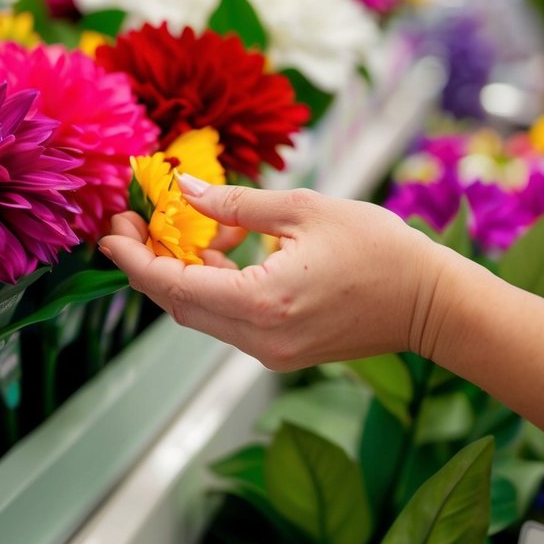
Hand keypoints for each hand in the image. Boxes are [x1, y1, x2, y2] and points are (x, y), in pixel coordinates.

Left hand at [98, 178, 449, 370]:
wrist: (432, 304)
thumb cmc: (378, 249)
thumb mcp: (304, 209)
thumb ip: (235, 202)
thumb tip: (183, 190)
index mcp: (260, 303)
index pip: (170, 285)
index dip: (132, 258)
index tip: (111, 229)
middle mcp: (257, 339)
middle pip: (177, 304)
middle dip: (149, 263)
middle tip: (134, 222)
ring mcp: (269, 353)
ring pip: (200, 313)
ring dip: (182, 273)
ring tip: (181, 227)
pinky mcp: (280, 353)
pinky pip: (227, 320)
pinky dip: (212, 286)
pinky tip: (220, 248)